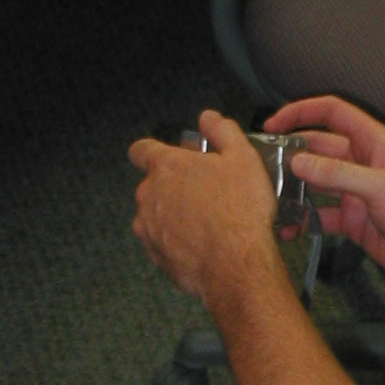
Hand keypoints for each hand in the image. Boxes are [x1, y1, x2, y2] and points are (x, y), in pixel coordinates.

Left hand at [129, 110, 285, 306]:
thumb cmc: (240, 209)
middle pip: (153, 184)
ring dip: (175, 215)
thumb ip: (222, 131)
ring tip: (208, 222)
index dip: (153, 151)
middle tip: (206, 192)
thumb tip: (208, 117)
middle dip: (174, 186)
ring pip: (157, 215)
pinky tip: (204, 244)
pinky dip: (178, 240)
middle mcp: (148, 196)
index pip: (141, 150)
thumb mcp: (243, 158)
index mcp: (165, 167)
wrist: (236, 266)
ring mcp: (149, 229)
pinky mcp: (156, 256)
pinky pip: (163, 241)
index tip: (171, 158)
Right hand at [263, 95, 384, 321]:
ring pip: (316, 183)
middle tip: (260, 168)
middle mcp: (362, 163)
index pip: (333, 113)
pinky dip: (304, 220)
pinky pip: (321, 214)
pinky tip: (288, 229)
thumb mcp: (379, 188)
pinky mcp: (354, 220)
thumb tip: (297, 162)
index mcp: (374, 142)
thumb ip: (336, 174)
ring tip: (268, 201)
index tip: (273, 123)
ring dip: (294, 190)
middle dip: (290, 156)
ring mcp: (356, 192)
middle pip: (318, 149)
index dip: (302, 112)